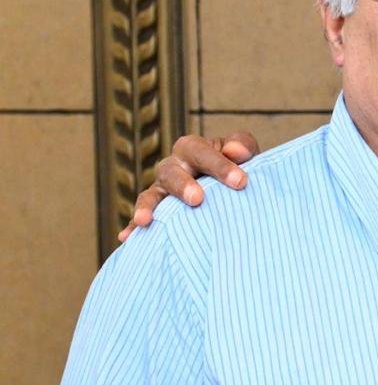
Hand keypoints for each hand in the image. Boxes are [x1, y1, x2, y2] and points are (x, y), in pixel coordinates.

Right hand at [119, 132, 260, 240]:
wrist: (231, 189)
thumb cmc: (238, 167)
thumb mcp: (244, 153)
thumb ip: (242, 147)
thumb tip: (236, 151)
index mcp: (193, 149)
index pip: (201, 152)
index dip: (219, 165)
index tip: (241, 182)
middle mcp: (173, 167)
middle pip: (170, 172)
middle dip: (183, 185)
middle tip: (197, 199)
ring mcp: (161, 190)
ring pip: (150, 195)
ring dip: (147, 207)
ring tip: (145, 221)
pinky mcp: (156, 212)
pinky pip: (140, 220)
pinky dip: (132, 227)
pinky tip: (126, 237)